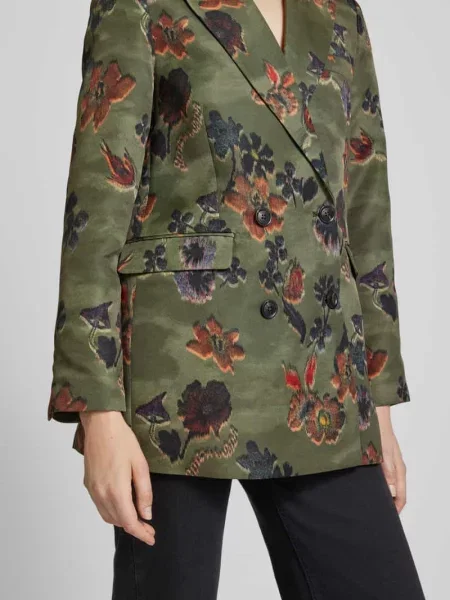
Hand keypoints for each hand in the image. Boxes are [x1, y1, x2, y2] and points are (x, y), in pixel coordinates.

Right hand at [79, 410, 154, 544]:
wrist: (100, 425)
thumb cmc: (122, 440)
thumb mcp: (140, 465)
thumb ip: (144, 492)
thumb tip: (146, 514)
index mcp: (116, 491)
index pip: (129, 522)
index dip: (141, 533)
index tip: (151, 538)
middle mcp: (101, 494)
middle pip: (118, 521)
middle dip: (134, 527)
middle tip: (148, 527)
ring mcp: (92, 489)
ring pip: (107, 515)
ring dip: (122, 520)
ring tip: (137, 518)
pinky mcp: (88, 483)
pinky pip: (100, 505)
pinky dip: (111, 510)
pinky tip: (121, 504)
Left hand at [376, 406, 406, 513]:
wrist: (375, 417)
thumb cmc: (380, 433)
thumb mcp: (384, 453)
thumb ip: (387, 470)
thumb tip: (391, 489)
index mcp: (399, 470)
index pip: (401, 495)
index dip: (396, 508)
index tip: (388, 516)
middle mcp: (395, 469)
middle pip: (395, 492)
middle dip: (388, 503)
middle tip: (376, 511)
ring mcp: (389, 464)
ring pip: (388, 485)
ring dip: (382, 493)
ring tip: (370, 501)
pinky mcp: (381, 460)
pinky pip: (381, 477)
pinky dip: (376, 483)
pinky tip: (366, 484)